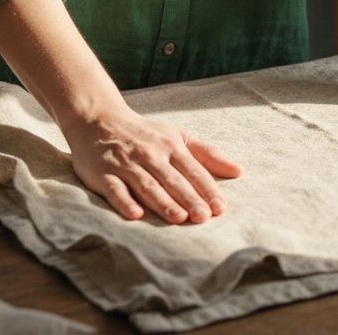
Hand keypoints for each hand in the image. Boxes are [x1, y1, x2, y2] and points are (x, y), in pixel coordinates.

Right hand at [60, 107, 241, 223]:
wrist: (98, 119)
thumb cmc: (145, 134)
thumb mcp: (178, 137)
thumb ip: (208, 155)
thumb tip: (239, 171)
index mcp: (171, 147)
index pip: (194, 171)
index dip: (207, 189)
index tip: (221, 208)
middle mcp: (150, 155)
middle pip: (173, 180)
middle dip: (189, 199)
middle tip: (203, 218)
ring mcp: (126, 164)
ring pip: (147, 185)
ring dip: (163, 202)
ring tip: (179, 218)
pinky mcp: (103, 173)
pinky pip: (115, 190)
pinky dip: (125, 202)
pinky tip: (136, 215)